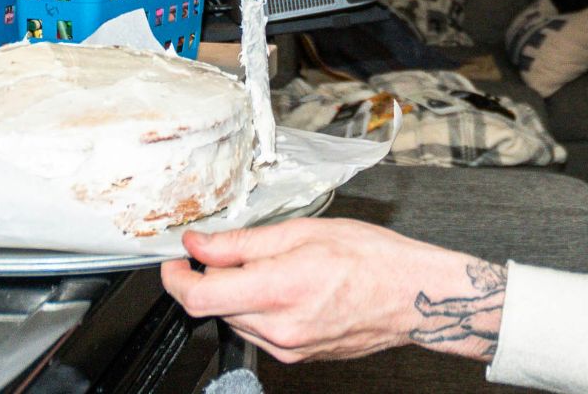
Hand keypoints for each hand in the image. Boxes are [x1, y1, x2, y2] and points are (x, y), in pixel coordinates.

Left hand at [160, 218, 508, 363]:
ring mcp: (287, 347)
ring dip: (237, 294)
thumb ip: (243, 242)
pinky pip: (258, 331)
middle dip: (212, 278)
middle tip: (230, 252)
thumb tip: (201, 244)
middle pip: (214, 307)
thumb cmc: (372, 257)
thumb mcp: (304, 231)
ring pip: (235, 319)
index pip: (198, 296)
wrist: (413, 295)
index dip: (175, 277)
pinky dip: (259, 309)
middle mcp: (278, 326)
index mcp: (278, 288)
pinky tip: (287, 289)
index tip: (176, 260)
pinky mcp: (296, 356)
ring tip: (273, 268)